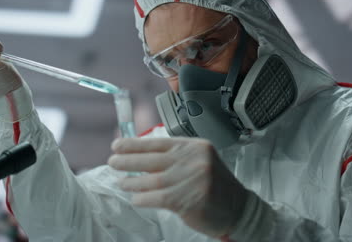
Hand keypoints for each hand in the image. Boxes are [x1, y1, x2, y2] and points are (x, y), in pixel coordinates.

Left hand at [108, 137, 249, 237]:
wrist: (239, 209)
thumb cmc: (215, 186)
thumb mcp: (199, 162)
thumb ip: (175, 157)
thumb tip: (141, 157)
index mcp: (194, 147)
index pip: (159, 142)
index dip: (135, 144)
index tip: (118, 145)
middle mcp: (193, 160)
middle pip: (152, 159)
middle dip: (128, 160)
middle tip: (112, 162)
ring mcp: (192, 179)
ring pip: (152, 179)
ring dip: (133, 182)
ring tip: (121, 182)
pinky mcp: (189, 199)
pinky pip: (158, 198)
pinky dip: (143, 199)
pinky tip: (136, 199)